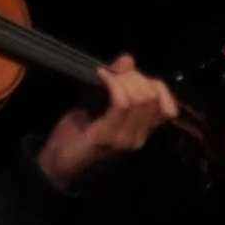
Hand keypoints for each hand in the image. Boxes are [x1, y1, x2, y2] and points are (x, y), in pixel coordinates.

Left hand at [37, 54, 178, 191]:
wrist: (57, 165)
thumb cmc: (76, 135)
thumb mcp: (96, 104)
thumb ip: (114, 85)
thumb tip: (128, 59)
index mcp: (141, 132)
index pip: (168, 107)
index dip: (154, 84)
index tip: (128, 74)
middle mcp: (139, 137)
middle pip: (153, 97)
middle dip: (135, 76)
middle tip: (113, 71)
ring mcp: (126, 138)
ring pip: (140, 98)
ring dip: (123, 79)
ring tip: (105, 74)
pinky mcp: (108, 136)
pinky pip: (121, 103)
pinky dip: (112, 83)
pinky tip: (100, 75)